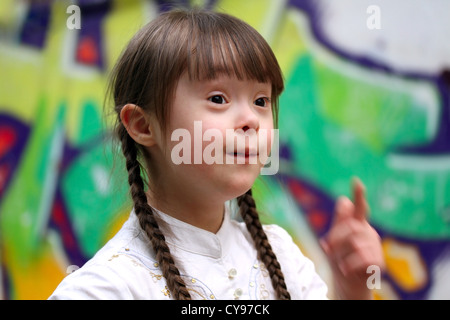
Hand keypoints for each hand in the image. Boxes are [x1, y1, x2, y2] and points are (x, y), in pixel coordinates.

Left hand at [320, 178, 384, 299]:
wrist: (347, 285)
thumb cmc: (341, 261)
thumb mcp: (335, 240)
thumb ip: (340, 222)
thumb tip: (343, 200)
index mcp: (358, 226)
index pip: (359, 208)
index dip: (358, 195)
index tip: (356, 180)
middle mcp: (369, 234)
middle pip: (350, 227)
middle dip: (335, 238)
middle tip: (327, 248)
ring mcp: (375, 247)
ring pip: (355, 243)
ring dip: (342, 254)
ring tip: (341, 263)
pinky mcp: (379, 262)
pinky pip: (362, 257)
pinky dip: (349, 264)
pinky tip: (345, 270)